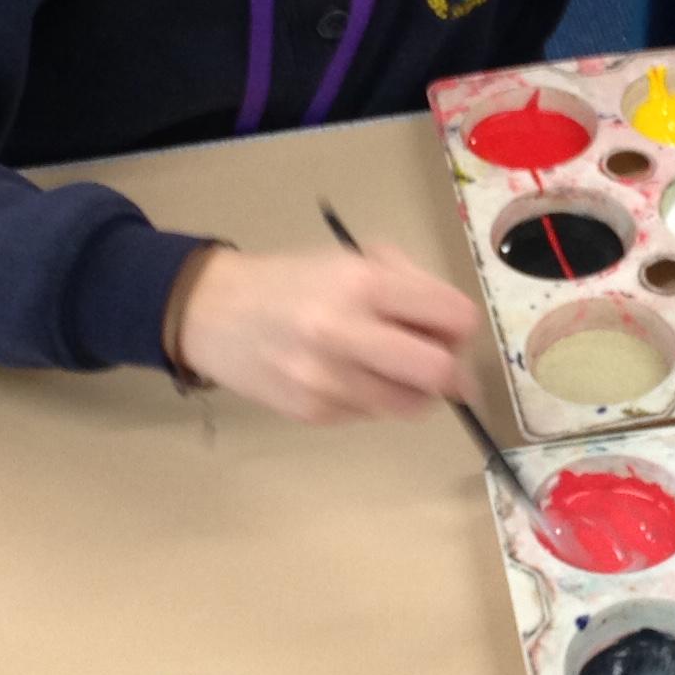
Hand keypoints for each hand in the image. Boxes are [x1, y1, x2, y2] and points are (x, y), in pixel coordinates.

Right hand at [175, 246, 480, 423]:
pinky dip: (375, 399)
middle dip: (452, 370)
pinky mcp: (313, 413)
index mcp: (363, 284)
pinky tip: (349, 377)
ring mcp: (327, 380)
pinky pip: (372, 415)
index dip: (460, 325)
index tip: (449, 328)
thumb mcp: (353, 260)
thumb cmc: (294, 281)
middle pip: (440, 372)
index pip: (453, 317)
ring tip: (392, 370)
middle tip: (440, 363)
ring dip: (416, 391)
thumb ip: (409, 285)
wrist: (214, 313)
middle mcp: (345, 333)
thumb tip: (456, 330)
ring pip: (412, 405)